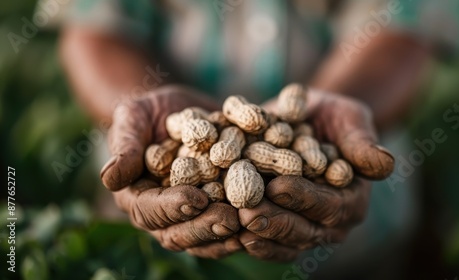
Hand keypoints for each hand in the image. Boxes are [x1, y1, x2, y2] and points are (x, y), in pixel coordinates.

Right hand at [100, 85, 241, 257]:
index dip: (171, 207)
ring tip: (251, 222)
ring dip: (228, 234)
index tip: (194, 198)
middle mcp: (163, 215)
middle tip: (229, 219)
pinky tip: (267, 218)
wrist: (181, 112)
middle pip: (180, 233)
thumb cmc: (151, 113)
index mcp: (136, 196)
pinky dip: (247, 226)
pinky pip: (229, 229)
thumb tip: (109, 177)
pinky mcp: (216, 212)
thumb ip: (125, 144)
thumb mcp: (134, 117)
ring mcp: (191, 218)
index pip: (149, 210)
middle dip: (205, 226)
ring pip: (207, 238)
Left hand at [238, 89, 393, 260]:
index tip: (277, 187)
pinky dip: (248, 238)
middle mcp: (331, 222)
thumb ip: (361, 141)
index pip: (331, 206)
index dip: (304, 198)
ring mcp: (306, 230)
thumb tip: (384, 164)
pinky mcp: (281, 230)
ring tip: (234, 222)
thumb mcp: (349, 118)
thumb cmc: (331, 117)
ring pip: (283, 242)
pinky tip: (229, 229)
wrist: (307, 122)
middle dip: (275, 221)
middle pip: (304, 231)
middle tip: (247, 212)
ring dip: (258, 234)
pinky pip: (266, 243)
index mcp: (352, 199)